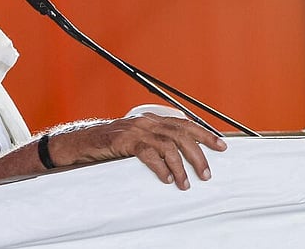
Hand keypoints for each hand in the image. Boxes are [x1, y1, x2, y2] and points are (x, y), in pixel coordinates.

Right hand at [49, 114, 226, 189]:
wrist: (82, 143)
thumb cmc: (111, 144)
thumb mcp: (138, 140)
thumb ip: (156, 143)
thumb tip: (181, 157)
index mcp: (153, 120)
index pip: (185, 124)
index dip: (204, 134)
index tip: (222, 146)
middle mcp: (147, 122)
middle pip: (181, 134)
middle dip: (198, 154)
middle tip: (206, 173)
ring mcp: (136, 130)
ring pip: (167, 145)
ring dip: (180, 166)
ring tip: (185, 183)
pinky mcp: (124, 141)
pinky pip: (148, 153)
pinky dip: (160, 167)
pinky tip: (166, 178)